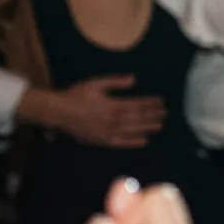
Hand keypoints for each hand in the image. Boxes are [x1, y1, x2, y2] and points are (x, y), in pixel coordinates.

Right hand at [32, 75, 166, 148]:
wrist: (58, 113)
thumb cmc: (76, 95)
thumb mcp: (96, 83)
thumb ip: (115, 82)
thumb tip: (134, 79)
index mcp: (113, 105)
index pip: (138, 105)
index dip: (151, 104)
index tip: (161, 102)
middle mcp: (113, 120)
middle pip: (138, 118)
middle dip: (153, 115)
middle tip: (165, 114)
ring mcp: (108, 132)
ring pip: (133, 130)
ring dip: (148, 127)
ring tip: (160, 125)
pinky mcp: (102, 141)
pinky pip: (122, 143)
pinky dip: (134, 142)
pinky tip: (145, 141)